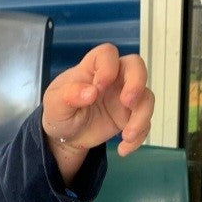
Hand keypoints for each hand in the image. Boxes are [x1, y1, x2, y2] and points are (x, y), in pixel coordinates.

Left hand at [41, 43, 154, 166]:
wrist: (66, 137)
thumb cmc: (60, 112)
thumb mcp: (55, 105)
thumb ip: (68, 96)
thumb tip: (91, 92)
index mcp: (93, 69)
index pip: (107, 54)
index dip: (108, 67)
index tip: (99, 87)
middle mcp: (114, 79)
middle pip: (136, 66)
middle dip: (137, 82)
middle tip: (127, 102)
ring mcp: (125, 98)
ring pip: (146, 96)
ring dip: (141, 116)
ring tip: (127, 135)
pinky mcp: (130, 117)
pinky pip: (145, 123)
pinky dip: (139, 136)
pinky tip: (124, 148)